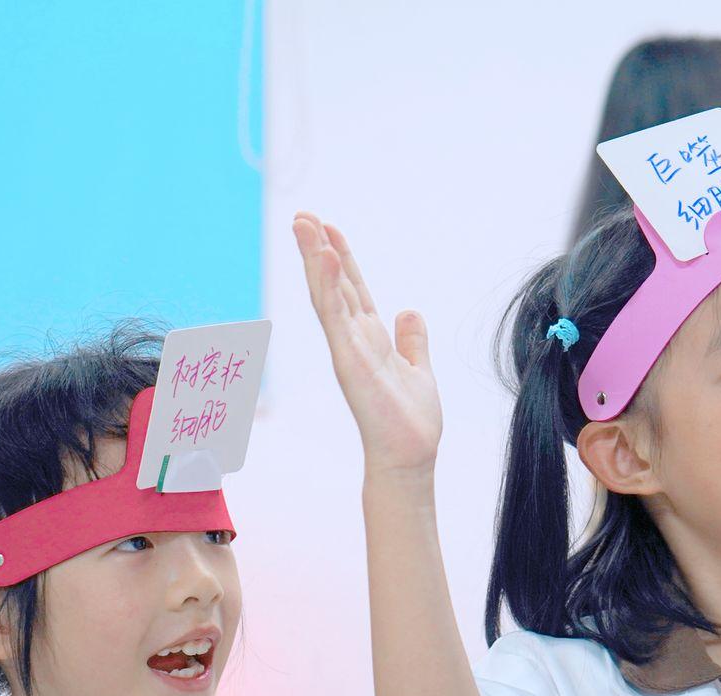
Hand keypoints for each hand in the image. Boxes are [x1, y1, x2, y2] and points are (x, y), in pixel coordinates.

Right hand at [292, 212, 441, 478]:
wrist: (409, 455)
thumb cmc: (411, 421)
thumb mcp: (418, 369)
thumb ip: (412, 340)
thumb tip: (409, 311)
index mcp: (371, 338)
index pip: (353, 289)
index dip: (342, 258)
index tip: (330, 228)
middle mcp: (354, 339)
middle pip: (333, 285)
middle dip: (318, 249)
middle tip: (302, 215)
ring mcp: (348, 348)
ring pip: (327, 294)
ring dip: (315, 258)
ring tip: (305, 223)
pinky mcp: (348, 359)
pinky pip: (334, 315)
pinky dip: (327, 284)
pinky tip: (322, 256)